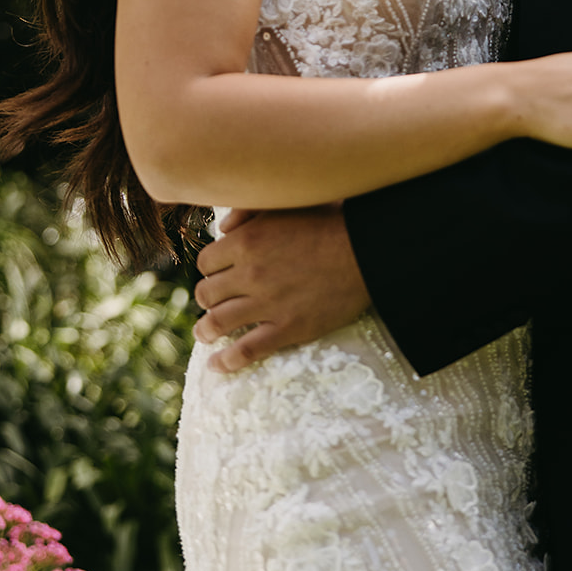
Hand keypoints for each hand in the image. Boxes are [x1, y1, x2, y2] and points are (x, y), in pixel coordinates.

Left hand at [193, 204, 369, 372]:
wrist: (365, 249)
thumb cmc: (329, 221)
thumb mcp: (285, 205)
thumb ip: (248, 212)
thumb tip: (223, 229)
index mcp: (247, 242)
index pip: (206, 262)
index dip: (211, 268)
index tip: (219, 273)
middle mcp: (250, 274)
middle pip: (207, 293)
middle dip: (208, 297)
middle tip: (216, 301)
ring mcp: (267, 304)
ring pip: (217, 323)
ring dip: (206, 329)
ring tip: (206, 333)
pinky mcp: (287, 328)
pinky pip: (246, 351)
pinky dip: (227, 360)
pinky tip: (218, 365)